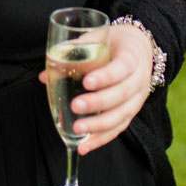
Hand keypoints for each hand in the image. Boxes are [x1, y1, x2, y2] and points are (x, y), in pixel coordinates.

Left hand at [38, 23, 153, 154]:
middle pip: (122, 95)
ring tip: (77, 130)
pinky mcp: (131, 113)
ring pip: (121, 116)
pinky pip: (118, 129)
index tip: (87, 81)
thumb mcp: (98, 38)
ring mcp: (137, 99)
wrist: (140, 49)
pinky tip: (84, 147)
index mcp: (131, 57)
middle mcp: (138, 81)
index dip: (106, 76)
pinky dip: (101, 139)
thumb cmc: (114, 43)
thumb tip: (44, 76)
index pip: (122, 68)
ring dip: (99, 126)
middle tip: (75, 106)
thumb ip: (73, 53)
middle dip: (98, 103)